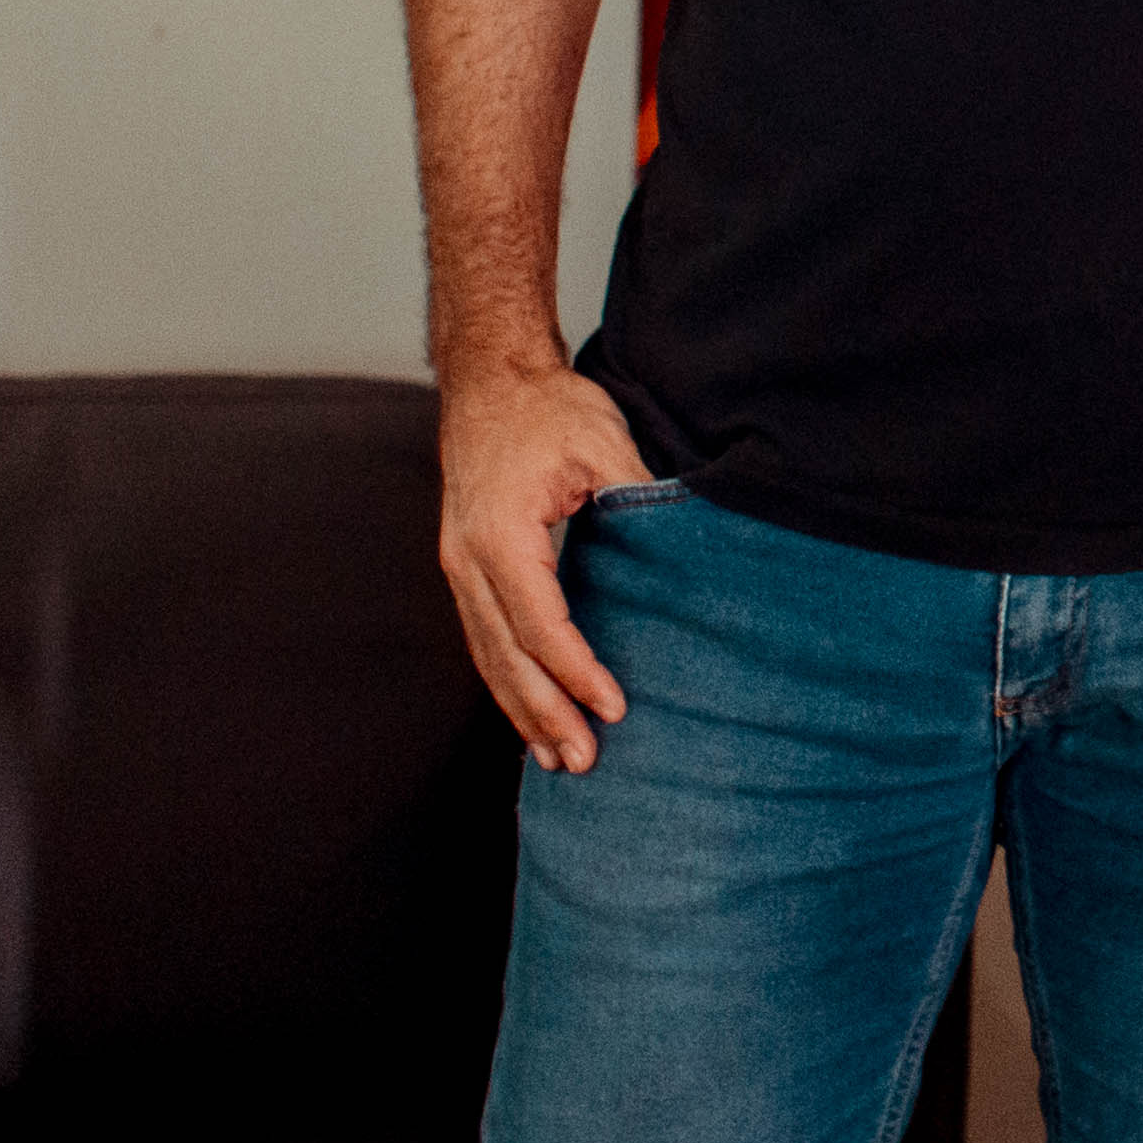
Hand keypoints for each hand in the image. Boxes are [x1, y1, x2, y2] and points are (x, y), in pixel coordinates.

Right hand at [436, 362, 650, 769]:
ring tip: (560, 761)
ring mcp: (460, 568)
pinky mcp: (466, 570)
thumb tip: (682, 543)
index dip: (575, 670)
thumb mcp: (602, 440)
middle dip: (545, 713)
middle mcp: (468, 560)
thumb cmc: (546, 408)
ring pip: (489, 656)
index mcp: (500, 534)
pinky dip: (508, 682)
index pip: (539, 621)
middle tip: (586, 762)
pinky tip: (531, 716)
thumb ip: (636, 495)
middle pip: (506, 654)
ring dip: (522, 711)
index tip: (614, 706)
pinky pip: (485, 639)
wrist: (490, 380)